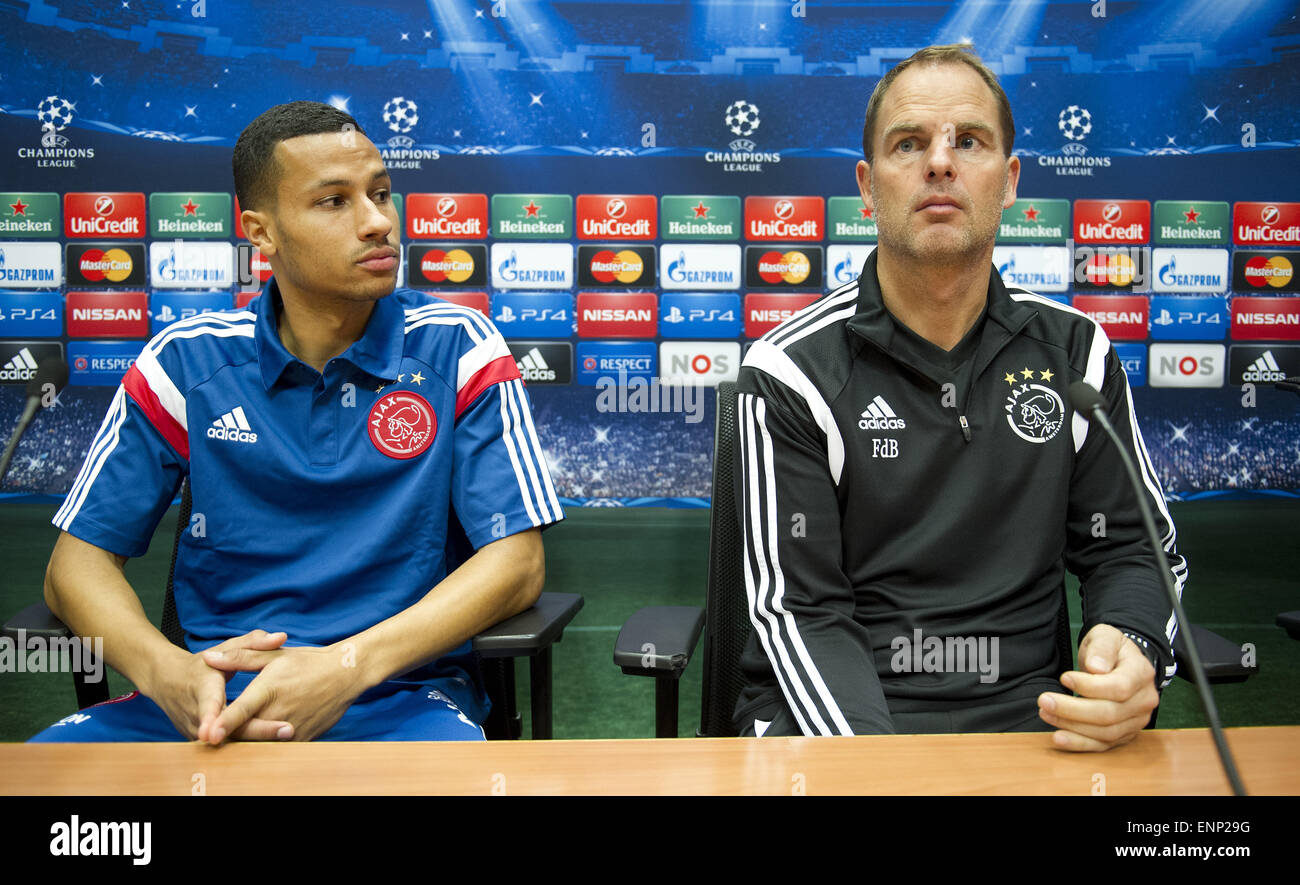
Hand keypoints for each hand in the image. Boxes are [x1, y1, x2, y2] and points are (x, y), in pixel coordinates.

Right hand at [143, 629, 294, 742]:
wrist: (167, 682)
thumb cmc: (202, 663)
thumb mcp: (224, 648)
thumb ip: (253, 643)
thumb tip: (281, 637)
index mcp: (202, 688)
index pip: (208, 706)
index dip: (210, 720)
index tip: (212, 736)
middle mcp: (197, 715)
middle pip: (227, 730)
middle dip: (257, 733)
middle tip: (288, 730)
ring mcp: (198, 732)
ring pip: (230, 742)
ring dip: (259, 744)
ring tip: (291, 740)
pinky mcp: (203, 742)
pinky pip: (230, 745)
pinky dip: (251, 746)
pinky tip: (280, 745)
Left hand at [200, 643, 367, 744]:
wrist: (345, 675)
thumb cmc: (308, 663)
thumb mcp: (274, 655)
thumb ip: (239, 657)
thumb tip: (209, 657)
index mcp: (269, 689)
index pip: (241, 711)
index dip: (224, 723)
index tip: (208, 734)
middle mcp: (279, 712)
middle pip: (244, 733)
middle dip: (228, 734)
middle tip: (212, 732)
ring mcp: (292, 729)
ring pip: (259, 743)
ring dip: (246, 740)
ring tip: (235, 733)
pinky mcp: (302, 739)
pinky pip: (276, 747)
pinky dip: (265, 743)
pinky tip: (263, 733)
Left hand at [1037, 624, 1158, 751]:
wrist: (1121, 663)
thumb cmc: (1111, 649)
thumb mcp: (1106, 636)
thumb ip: (1102, 648)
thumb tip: (1096, 667)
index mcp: (1141, 674)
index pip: (1119, 687)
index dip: (1089, 686)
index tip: (1064, 678)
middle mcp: (1144, 701)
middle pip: (1109, 714)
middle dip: (1073, 710)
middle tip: (1044, 700)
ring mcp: (1136, 721)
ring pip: (1105, 733)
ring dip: (1072, 726)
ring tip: (1046, 713)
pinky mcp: (1124, 734)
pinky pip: (1103, 745)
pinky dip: (1079, 744)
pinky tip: (1058, 738)